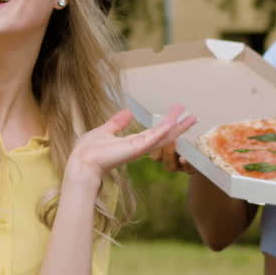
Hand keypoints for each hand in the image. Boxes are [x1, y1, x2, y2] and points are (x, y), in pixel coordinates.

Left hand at [66, 106, 196, 185]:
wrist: (83, 163)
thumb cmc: (89, 151)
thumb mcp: (105, 131)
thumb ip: (117, 123)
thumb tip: (127, 112)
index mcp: (132, 143)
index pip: (155, 132)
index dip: (167, 124)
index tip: (177, 114)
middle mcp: (139, 146)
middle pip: (164, 135)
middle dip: (178, 125)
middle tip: (193, 116)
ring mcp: (139, 148)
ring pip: (163, 135)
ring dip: (177, 125)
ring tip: (191, 117)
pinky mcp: (136, 148)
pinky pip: (153, 137)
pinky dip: (164, 129)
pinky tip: (173, 122)